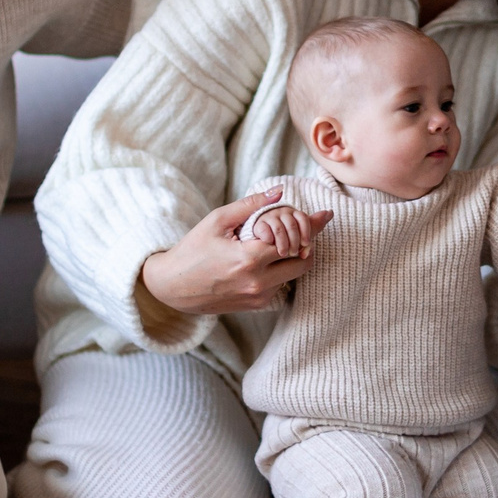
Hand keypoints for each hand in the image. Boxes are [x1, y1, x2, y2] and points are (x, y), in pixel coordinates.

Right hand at [139, 190, 335, 316]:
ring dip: (295, 258)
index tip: (325, 215)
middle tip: (304, 229)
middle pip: (304, 261)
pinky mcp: (255, 305)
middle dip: (308, 243)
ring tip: (283, 241)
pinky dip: (281, 270)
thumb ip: (251, 205)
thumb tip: (280, 192)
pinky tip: (268, 258)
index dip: (311, 225)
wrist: (172, 287)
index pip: (294, 239)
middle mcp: (257, 282)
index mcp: (249, 258)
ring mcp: (258, 297)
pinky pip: (281, 286)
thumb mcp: (217, 220)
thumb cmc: (192, 249)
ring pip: (295, 275)